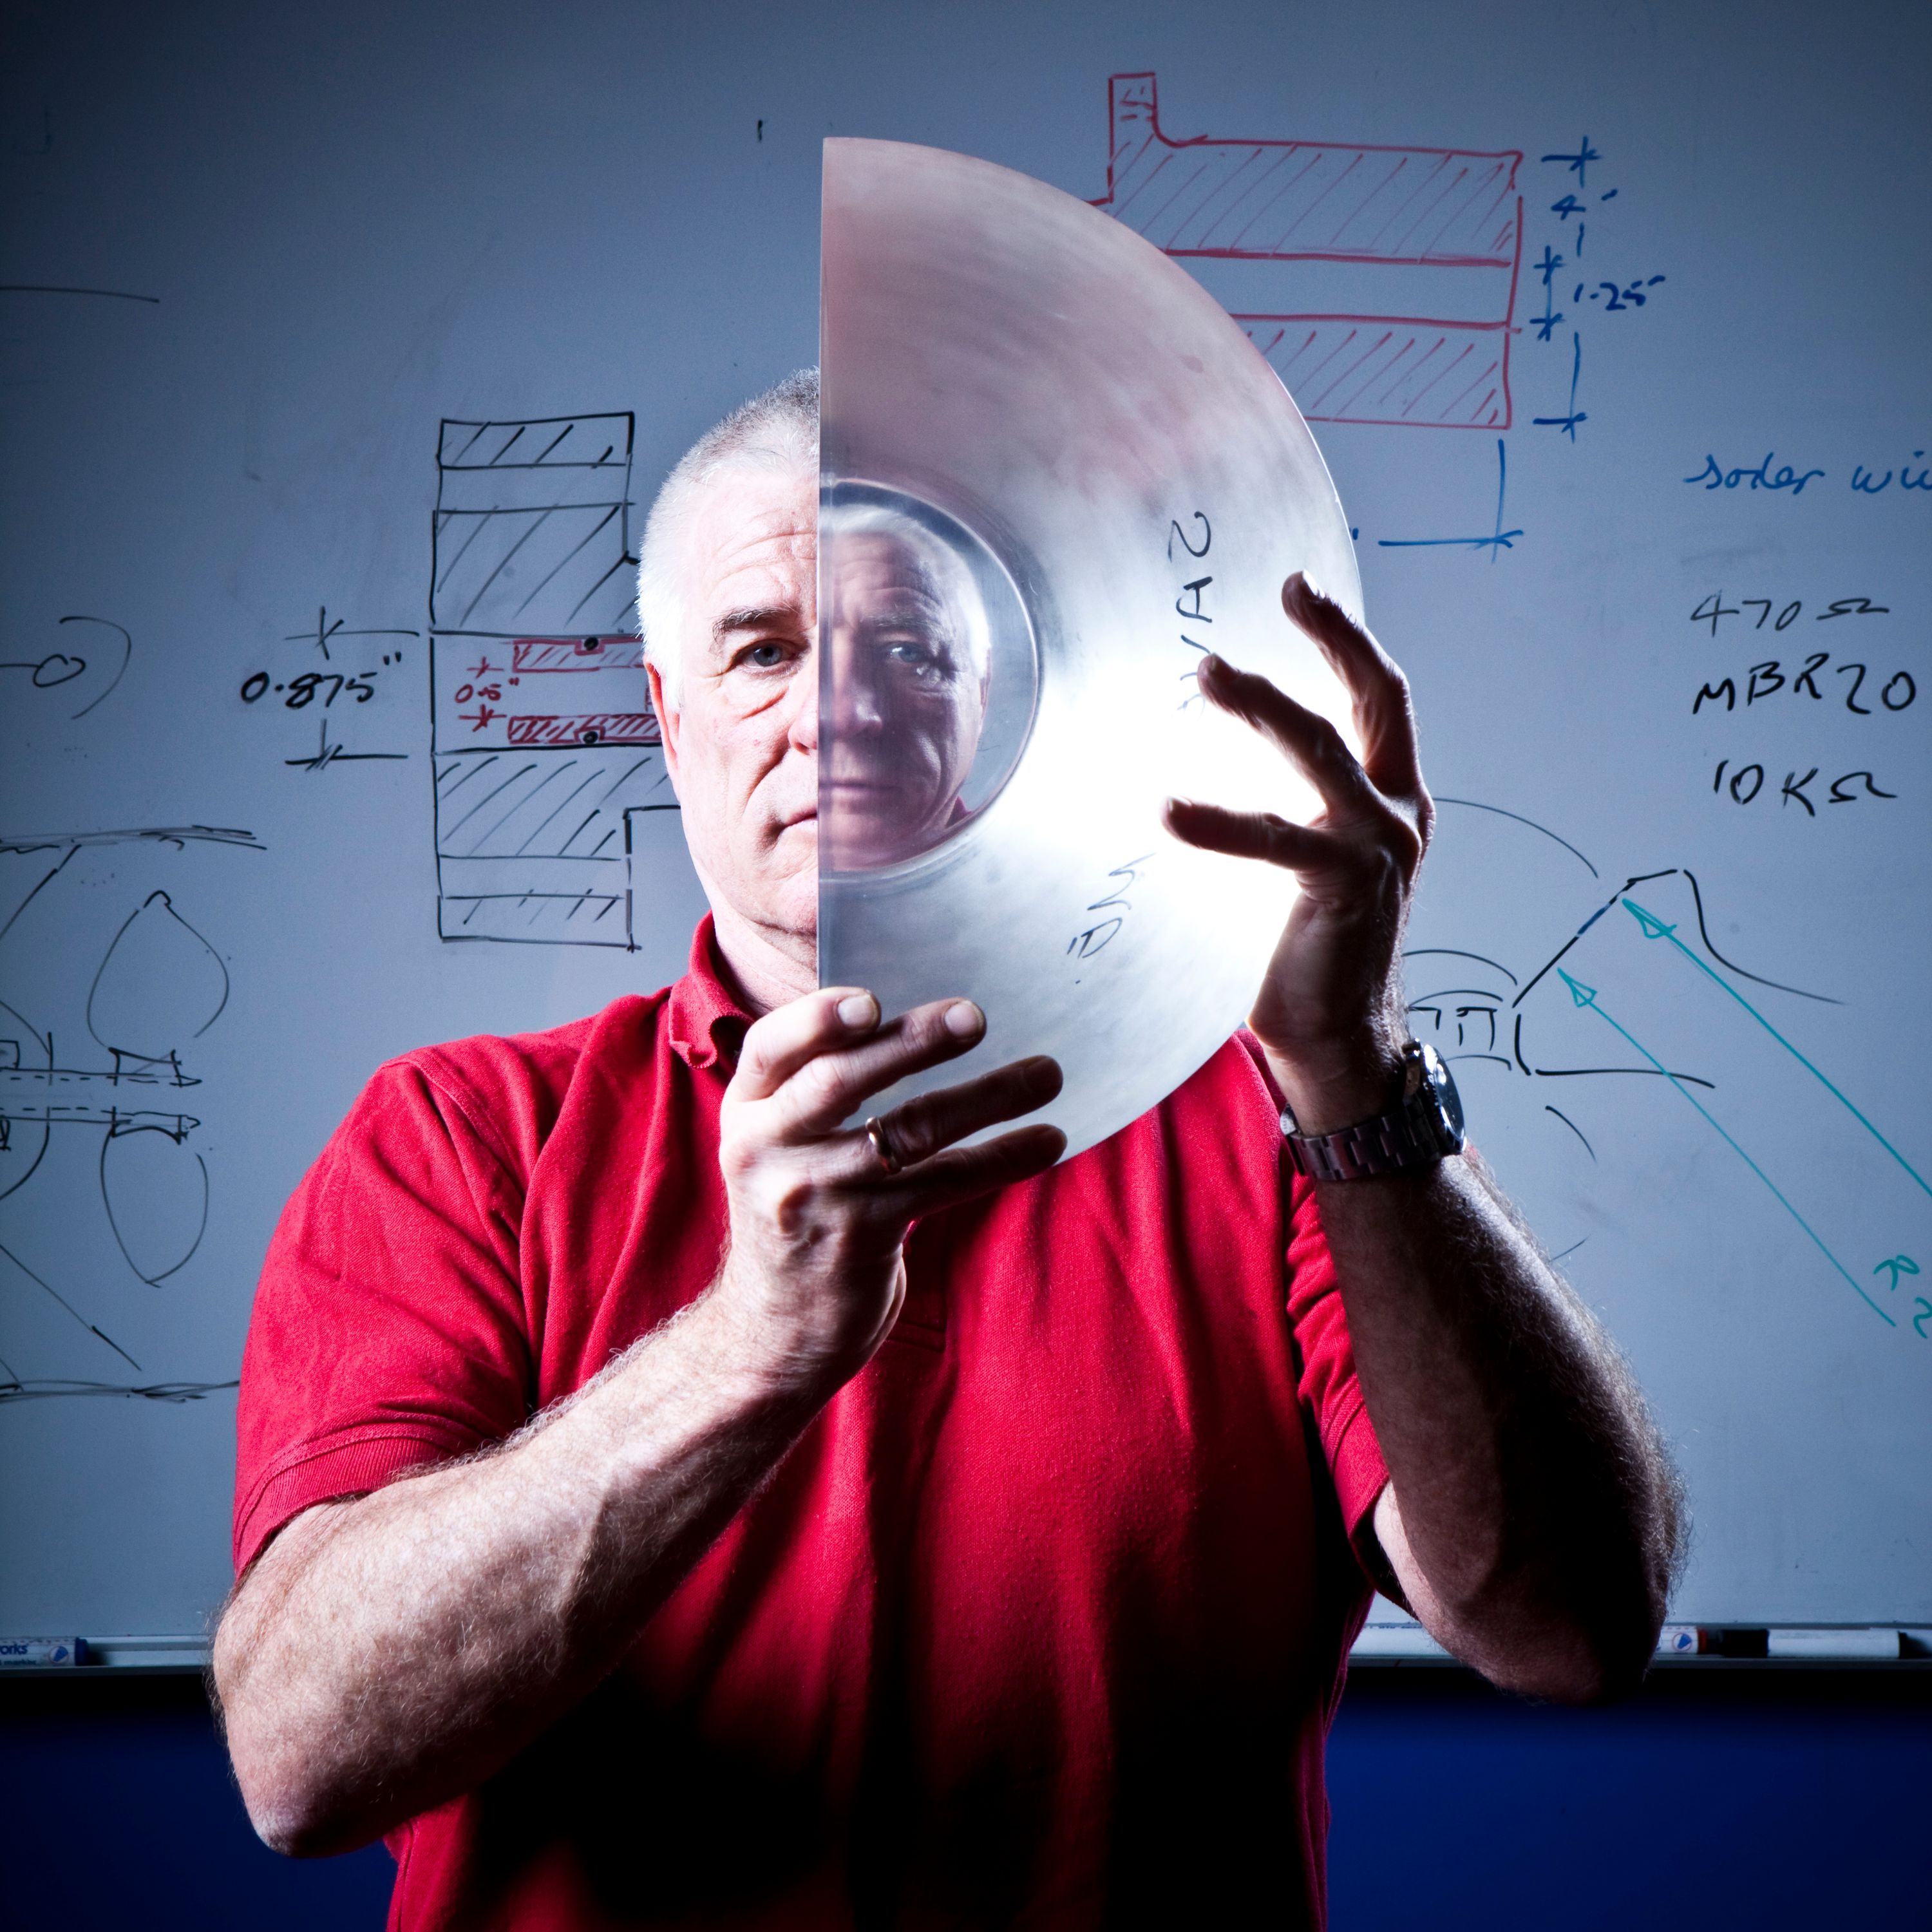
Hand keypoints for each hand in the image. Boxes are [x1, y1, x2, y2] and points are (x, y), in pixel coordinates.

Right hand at [710, 989, 1064, 1381]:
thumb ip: (822, 1081)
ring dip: (983, 1097)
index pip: (771, 1047)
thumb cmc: (799, 1206)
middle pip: (839, 1082)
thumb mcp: (782, 1140)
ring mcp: (811, 1196)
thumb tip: (927, 1015)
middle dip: (910, 1043)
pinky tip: (1045, 1140)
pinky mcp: (861, 1239)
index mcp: (748, 1108)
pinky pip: (941, 1185)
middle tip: (975, 1017)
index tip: (872, 999)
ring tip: (1045, 1074)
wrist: (777, 1325)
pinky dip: (999, 1158)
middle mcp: (766, 1148)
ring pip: (906, 1133)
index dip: (818, 1019)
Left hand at [1163, 572, 1432, 1134]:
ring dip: (1264, 705)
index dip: (1345, 637)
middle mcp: (1397, 813)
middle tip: (1286, 590)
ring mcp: (1378, 848)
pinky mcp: (1344, 888)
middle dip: (1334, 637)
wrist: (1341, 1037)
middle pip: (1372, 700)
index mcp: (1393, 799)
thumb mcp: (1307, 860)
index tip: (1301, 586)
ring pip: (1320, 752)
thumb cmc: (1311, 948)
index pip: (1377, 698)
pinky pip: (1277, 839)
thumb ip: (1287, 808)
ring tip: (1210, 674)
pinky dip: (1220, 820)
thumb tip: (1200, 760)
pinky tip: (1169, 808)